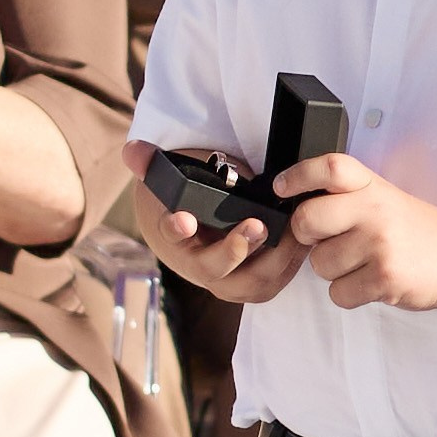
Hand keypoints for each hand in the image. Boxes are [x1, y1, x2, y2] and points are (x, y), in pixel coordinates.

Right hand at [124, 136, 305, 303]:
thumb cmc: (186, 204)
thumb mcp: (167, 181)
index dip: (176, 229)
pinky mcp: (253, 286)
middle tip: (255, 226)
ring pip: (250, 283)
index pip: (172, 235)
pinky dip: (289, 264)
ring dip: (272, 260)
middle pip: (214, 270)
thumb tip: (132, 151)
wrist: (195, 234)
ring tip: (291, 232)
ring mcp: (227, 281)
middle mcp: (199, 265)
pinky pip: (272, 284)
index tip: (183, 220)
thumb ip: (150, 164)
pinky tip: (304, 241)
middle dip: (235, 250)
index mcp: (175, 238)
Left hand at [281, 153, 436, 311]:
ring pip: (319, 264)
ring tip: (362, 262)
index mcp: (371, 186)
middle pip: (306, 220)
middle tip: (327, 238)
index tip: (282, 188)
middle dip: (307, 235)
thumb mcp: (382, 198)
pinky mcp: (383, 279)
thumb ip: (344, 197)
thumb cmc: (413, 230)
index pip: (328, 168)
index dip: (297, 175)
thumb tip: (295, 207)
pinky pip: (338, 293)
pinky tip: (370, 281)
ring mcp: (379, 245)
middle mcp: (375, 211)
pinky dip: (349, 293)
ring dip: (333, 269)